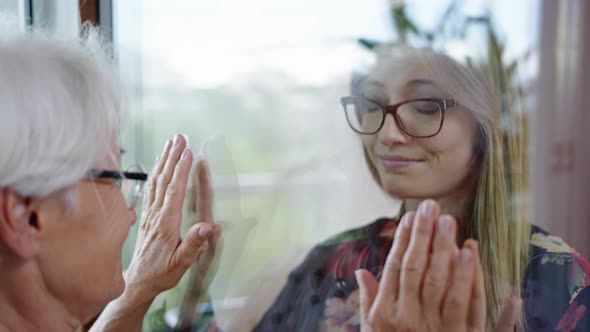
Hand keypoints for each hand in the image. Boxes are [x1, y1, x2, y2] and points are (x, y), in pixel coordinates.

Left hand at [123, 134, 218, 305]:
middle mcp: (156, 215)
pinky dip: (155, 172)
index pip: (174, 192)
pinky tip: (159, 163)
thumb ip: (194, 244)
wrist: (139, 281)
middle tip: (180, 137)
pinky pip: (150, 188)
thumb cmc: (162, 273)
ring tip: (171, 143)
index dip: (181, 171)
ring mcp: (149, 214)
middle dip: (172, 157)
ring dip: (163, 160)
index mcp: (166, 225)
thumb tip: (208, 226)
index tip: (188, 153)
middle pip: (164, 180)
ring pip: (156, 181)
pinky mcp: (146, 215)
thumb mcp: (181, 264)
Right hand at [355, 200, 520, 331]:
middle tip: (432, 207)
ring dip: (446, 251)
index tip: (411, 217)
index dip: (403, 241)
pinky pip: (467, 307)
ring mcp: (433, 328)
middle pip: (416, 270)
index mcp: (384, 313)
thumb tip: (361, 271)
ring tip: (451, 223)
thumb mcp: (372, 331)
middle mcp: (406, 317)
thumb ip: (368, 300)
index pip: (394, 269)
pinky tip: (472, 255)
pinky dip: (471, 280)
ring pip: (440, 284)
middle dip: (424, 237)